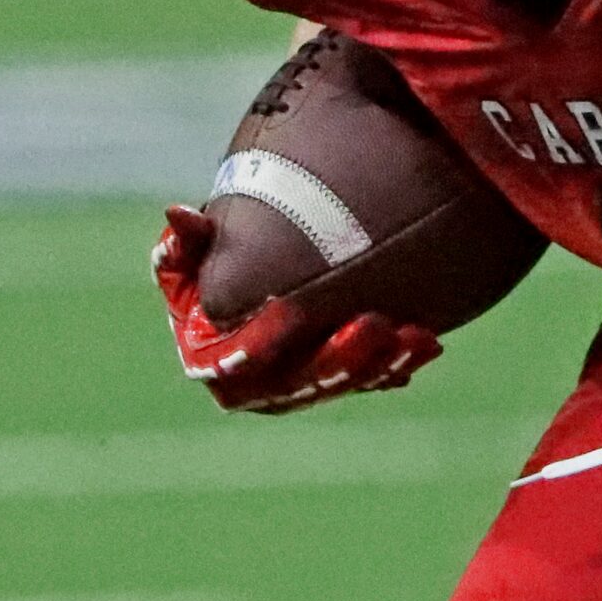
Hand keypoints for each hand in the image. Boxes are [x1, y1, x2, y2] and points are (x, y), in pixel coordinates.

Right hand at [151, 205, 439, 412]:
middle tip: (374, 324)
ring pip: (341, 386)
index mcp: (213, 360)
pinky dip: (397, 364)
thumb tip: (177, 212)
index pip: (235, 365)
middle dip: (339, 362)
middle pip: (299, 384)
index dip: (259, 345)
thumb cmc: (217, 259)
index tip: (286, 312)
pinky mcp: (338, 381)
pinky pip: (368, 380)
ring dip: (378, 364)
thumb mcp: (196, 249)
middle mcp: (257, 386)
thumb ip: (186, 239)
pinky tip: (425, 343)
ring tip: (414, 335)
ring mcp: (301, 388)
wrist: (258, 270)